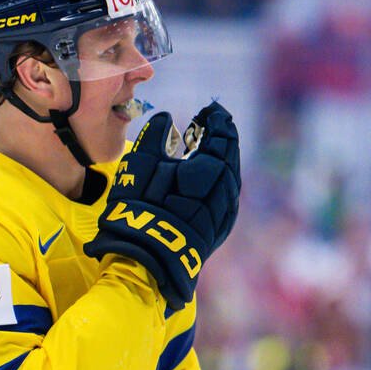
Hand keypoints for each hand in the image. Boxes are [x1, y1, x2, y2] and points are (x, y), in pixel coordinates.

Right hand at [84, 102, 239, 310]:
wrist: (147, 259)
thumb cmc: (139, 206)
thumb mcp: (140, 164)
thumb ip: (155, 135)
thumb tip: (166, 118)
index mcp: (211, 169)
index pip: (222, 135)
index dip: (217, 120)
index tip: (210, 109)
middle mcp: (225, 190)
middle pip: (230, 156)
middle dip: (223, 137)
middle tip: (212, 124)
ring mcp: (225, 212)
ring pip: (231, 178)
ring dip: (223, 160)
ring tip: (209, 149)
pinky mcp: (220, 229)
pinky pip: (227, 197)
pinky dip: (222, 181)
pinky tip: (210, 179)